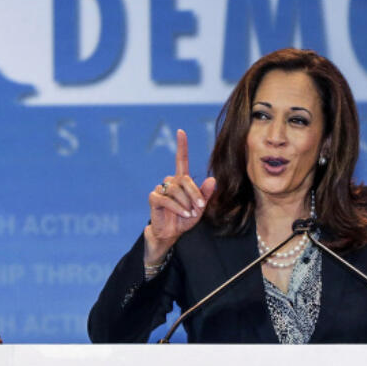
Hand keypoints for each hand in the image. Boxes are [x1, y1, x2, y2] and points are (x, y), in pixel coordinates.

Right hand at [145, 129, 216, 264]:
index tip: (181, 131)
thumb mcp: (199, 208)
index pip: (181, 160)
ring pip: (176, 189)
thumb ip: (205, 194)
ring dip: (186, 203)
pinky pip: (166, 199)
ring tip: (190, 214)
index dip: (181, 146)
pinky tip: (183, 214)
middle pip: (184, 179)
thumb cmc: (185, 219)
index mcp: (182, 181)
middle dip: (194, 193)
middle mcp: (171, 182)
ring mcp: (161, 189)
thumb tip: (212, 178)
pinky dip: (177, 207)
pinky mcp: (154, 199)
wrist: (171, 234)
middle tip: (199, 208)